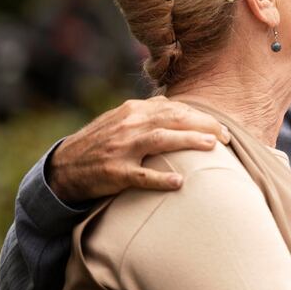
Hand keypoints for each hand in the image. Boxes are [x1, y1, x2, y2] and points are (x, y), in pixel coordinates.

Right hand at [48, 96, 229, 201]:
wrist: (64, 167)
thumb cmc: (101, 143)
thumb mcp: (121, 120)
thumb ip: (147, 112)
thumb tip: (175, 106)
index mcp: (133, 111)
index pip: (174, 109)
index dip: (201, 117)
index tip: (221, 128)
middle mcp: (129, 126)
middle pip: (172, 119)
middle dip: (203, 125)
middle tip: (226, 137)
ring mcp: (121, 149)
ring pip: (159, 140)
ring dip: (188, 141)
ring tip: (211, 146)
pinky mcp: (114, 173)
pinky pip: (140, 176)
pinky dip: (160, 179)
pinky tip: (179, 183)